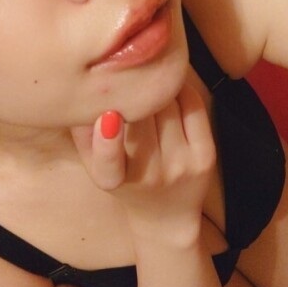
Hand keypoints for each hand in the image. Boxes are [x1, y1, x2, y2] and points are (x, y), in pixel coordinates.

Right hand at [71, 78, 215, 238]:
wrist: (166, 216)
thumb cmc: (125, 182)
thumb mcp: (95, 167)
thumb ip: (82, 135)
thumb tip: (81, 94)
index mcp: (115, 181)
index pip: (109, 163)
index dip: (107, 139)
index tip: (107, 116)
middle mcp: (151, 175)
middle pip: (142, 116)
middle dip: (134, 90)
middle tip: (127, 69)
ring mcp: (182, 165)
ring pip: (168, 104)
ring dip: (156, 85)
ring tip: (147, 76)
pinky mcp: (206, 155)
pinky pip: (192, 104)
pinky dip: (180, 88)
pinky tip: (169, 86)